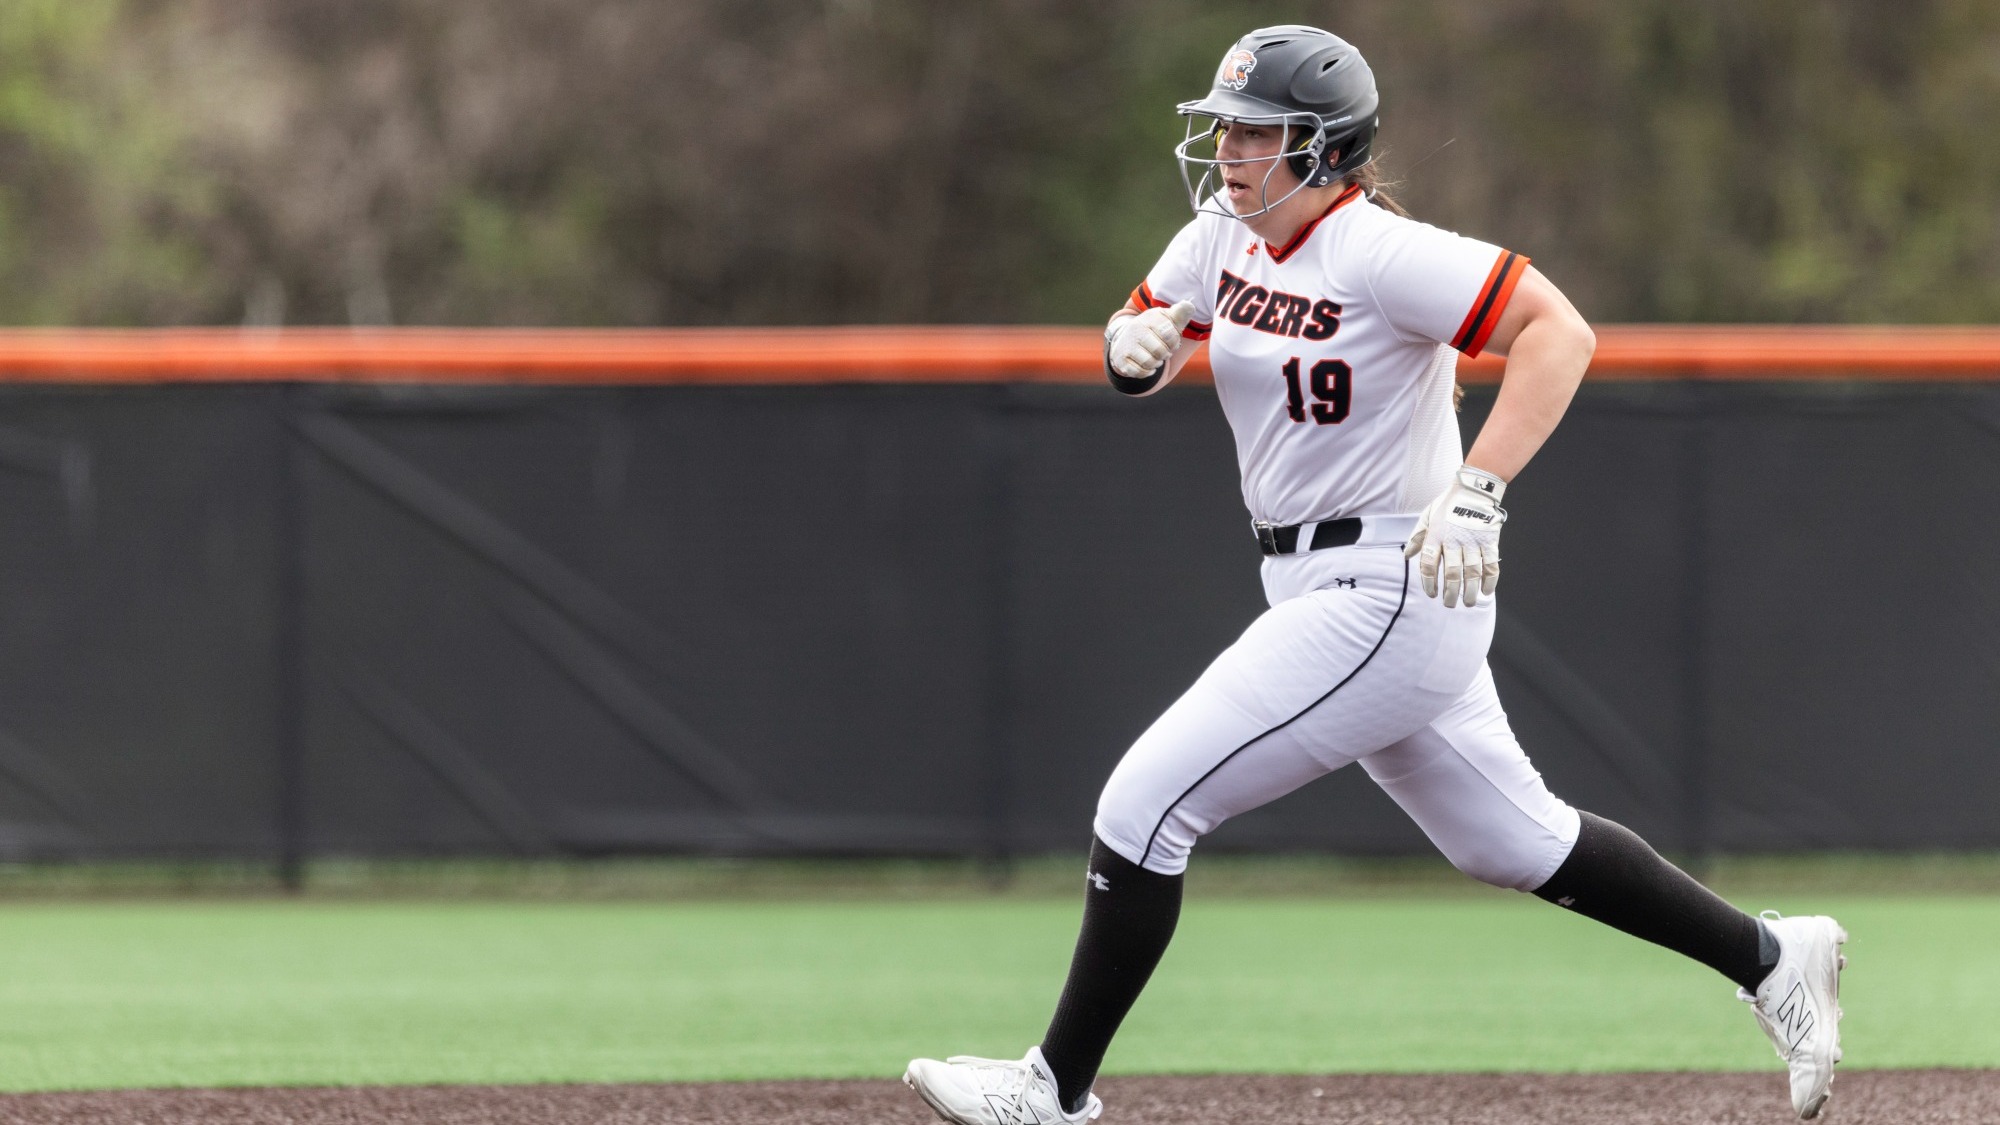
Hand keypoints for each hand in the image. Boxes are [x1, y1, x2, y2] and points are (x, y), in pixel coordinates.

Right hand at [1106, 300, 1194, 380]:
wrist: (1127, 337)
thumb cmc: (1154, 329)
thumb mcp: (1167, 318)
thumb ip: (1180, 313)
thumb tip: (1189, 305)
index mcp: (1150, 317)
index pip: (1170, 335)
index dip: (1174, 343)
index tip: (1172, 341)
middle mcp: (1136, 328)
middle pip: (1160, 351)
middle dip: (1166, 354)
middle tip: (1164, 351)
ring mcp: (1127, 344)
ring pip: (1149, 362)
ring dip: (1156, 363)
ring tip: (1156, 358)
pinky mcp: (1120, 359)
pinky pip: (1138, 372)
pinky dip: (1146, 372)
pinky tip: (1147, 366)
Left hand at [1403, 466, 1507, 607]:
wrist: (1474, 488)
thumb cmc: (1448, 504)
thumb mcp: (1427, 516)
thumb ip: (1417, 537)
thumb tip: (1407, 556)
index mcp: (1436, 536)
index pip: (1429, 565)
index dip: (1429, 583)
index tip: (1431, 594)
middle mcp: (1454, 540)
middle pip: (1452, 573)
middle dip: (1450, 593)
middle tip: (1450, 604)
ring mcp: (1473, 541)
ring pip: (1472, 572)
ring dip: (1470, 591)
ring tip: (1468, 603)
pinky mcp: (1489, 540)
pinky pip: (1491, 564)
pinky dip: (1490, 580)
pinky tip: (1486, 591)